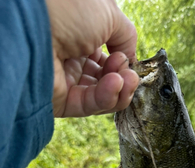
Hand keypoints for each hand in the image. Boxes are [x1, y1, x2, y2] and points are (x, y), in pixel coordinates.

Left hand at [45, 0, 138, 117]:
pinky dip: (107, 97)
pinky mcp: (60, 100)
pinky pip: (89, 105)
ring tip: (126, 80)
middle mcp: (72, 58)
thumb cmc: (68, 8)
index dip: (122, 61)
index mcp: (80, 35)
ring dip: (120, 90)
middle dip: (124, 79)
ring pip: (102, 96)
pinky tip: (116, 85)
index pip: (107, 57)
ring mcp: (66, 80)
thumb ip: (126, 37)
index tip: (128, 59)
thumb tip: (131, 59)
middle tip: (130, 74)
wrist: (35, 22)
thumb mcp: (109, 13)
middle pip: (107, 79)